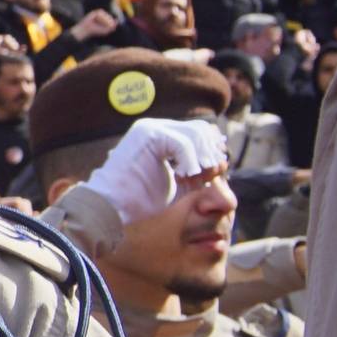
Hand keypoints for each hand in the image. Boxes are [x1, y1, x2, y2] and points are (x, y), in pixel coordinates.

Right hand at [84, 117, 224, 225]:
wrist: (112, 209)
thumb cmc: (144, 203)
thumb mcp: (182, 185)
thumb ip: (202, 172)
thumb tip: (224, 161)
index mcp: (163, 136)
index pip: (202, 131)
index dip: (213, 151)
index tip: (213, 175)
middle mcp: (156, 127)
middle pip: (202, 129)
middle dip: (211, 154)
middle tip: (207, 178)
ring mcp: (150, 129)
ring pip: (196, 135)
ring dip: (202, 160)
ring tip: (194, 180)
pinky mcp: (148, 136)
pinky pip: (183, 144)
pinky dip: (190, 162)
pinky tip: (182, 177)